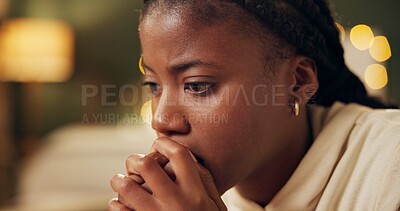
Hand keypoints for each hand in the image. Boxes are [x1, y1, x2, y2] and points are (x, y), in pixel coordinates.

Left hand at [109, 137, 226, 210]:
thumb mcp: (216, 205)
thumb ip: (205, 181)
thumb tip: (189, 158)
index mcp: (195, 193)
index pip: (179, 156)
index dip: (165, 143)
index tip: (158, 144)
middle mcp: (175, 202)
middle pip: (147, 165)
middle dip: (136, 158)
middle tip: (135, 163)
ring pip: (127, 186)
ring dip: (120, 180)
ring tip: (122, 181)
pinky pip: (118, 209)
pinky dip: (115, 203)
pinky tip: (121, 203)